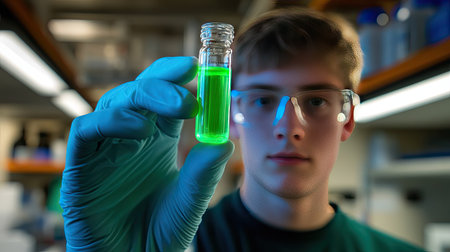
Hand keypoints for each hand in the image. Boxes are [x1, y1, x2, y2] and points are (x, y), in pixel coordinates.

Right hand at [60, 57, 233, 250]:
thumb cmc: (159, 234)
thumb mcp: (189, 202)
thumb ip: (204, 174)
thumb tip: (225, 141)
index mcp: (157, 140)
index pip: (163, 97)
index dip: (176, 77)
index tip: (198, 67)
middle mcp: (130, 138)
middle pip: (139, 93)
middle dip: (164, 85)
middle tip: (192, 92)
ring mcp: (105, 150)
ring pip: (112, 104)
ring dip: (141, 98)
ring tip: (174, 109)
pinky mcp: (81, 167)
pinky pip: (86, 131)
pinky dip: (110, 122)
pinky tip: (139, 129)